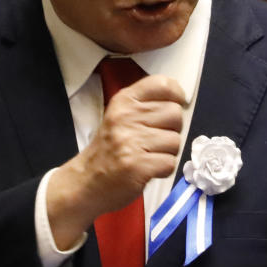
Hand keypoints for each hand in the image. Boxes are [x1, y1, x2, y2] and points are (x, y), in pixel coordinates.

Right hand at [47, 74, 185, 249]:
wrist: (86, 182)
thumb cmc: (109, 149)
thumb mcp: (121, 117)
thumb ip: (146, 105)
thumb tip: (180, 103)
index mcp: (124, 101)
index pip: (162, 84)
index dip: (176, 95)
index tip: (175, 105)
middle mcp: (126, 117)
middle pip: (175, 114)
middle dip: (172, 129)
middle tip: (155, 140)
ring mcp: (131, 141)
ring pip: (175, 140)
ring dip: (167, 152)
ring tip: (149, 156)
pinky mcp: (137, 166)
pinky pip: (170, 162)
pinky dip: (163, 169)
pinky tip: (148, 169)